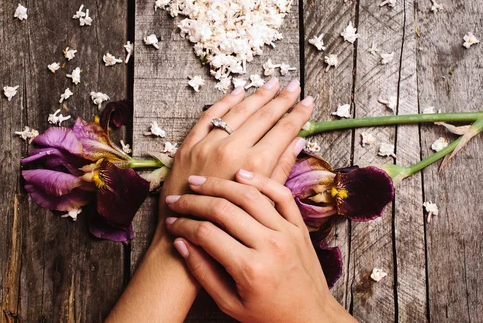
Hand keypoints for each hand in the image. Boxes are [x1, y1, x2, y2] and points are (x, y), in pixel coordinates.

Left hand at [155, 77, 313, 236]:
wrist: (185, 237)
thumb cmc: (228, 227)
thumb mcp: (263, 201)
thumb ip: (280, 168)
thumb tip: (298, 142)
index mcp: (255, 166)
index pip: (283, 130)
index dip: (298, 113)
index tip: (309, 100)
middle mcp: (233, 150)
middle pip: (263, 116)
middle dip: (281, 98)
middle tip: (293, 85)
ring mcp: (209, 146)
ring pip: (238, 112)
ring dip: (257, 95)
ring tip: (272, 83)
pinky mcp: (189, 146)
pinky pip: (209, 117)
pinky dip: (224, 102)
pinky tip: (238, 92)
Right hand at [165, 172, 356, 322]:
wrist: (311, 318)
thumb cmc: (269, 315)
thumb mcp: (230, 304)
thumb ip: (203, 273)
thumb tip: (181, 242)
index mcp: (250, 269)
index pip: (206, 234)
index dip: (183, 225)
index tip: (171, 223)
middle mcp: (269, 245)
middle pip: (224, 210)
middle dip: (194, 202)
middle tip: (176, 199)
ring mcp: (287, 232)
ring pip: (249, 195)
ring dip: (220, 184)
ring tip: (199, 181)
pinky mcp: (299, 226)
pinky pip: (281, 194)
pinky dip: (260, 180)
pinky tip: (239, 174)